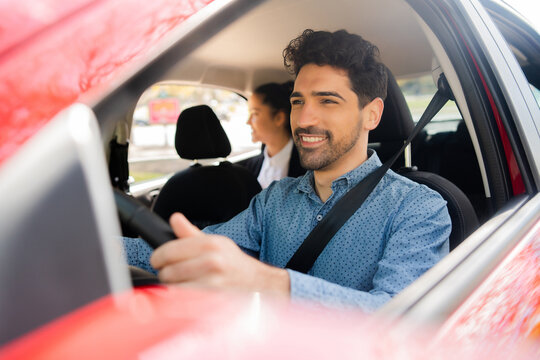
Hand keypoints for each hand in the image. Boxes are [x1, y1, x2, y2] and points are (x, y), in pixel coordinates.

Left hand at [150, 213, 289, 295]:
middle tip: (173, 273)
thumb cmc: (234, 264)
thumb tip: (175, 219)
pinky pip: (183, 301)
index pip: (169, 250)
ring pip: (173, 288)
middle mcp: (211, 262)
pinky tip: (188, 295)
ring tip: (182, 284)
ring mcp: (212, 283)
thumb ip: (191, 233)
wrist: (258, 283)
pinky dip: (180, 300)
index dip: (158, 257)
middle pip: (168, 271)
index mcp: (209, 244)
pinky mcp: (211, 301)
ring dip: (173, 288)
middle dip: (166, 273)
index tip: (158, 261)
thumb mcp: (216, 243)